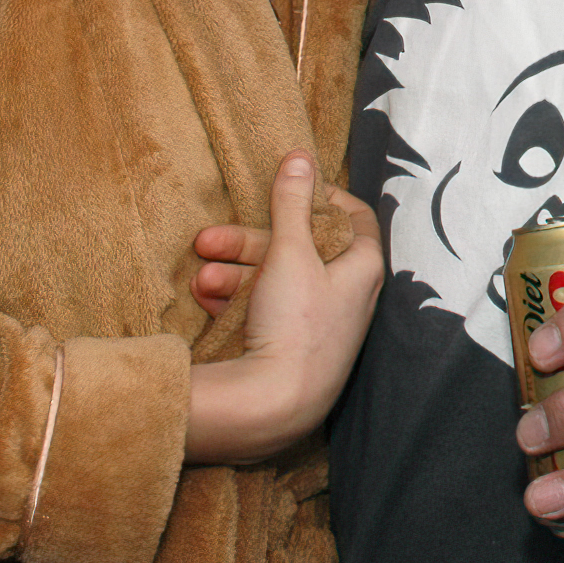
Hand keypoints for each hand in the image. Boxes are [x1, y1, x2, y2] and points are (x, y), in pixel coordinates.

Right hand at [184, 153, 382, 463]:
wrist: (273, 407)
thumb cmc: (295, 324)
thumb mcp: (289, 251)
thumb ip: (292, 201)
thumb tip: (301, 156)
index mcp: (363, 267)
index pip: (355, 216)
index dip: (323, 195)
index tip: (288, 187)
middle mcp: (348, 294)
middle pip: (300, 248)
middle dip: (249, 241)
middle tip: (208, 238)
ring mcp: (321, 322)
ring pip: (276, 280)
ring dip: (234, 273)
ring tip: (201, 278)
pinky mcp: (295, 345)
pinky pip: (267, 310)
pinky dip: (238, 300)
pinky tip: (206, 300)